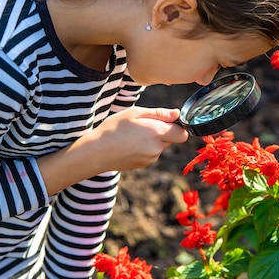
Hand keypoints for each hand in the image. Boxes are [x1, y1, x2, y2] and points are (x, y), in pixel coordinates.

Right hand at [37, 106, 189, 195]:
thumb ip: (159, 114)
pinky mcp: (143, 165)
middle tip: (145, 125)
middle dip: (164, 132)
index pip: (183, 134)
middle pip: (172, 139)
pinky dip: (146, 148)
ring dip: (154, 140)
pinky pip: (151, 154)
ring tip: (133, 135)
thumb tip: (177, 114)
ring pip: (161, 147)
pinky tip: (130, 144)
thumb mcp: (134, 113)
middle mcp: (157, 148)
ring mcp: (151, 159)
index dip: (178, 127)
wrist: (95, 152)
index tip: (168, 121)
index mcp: (157, 133)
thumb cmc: (113, 128)